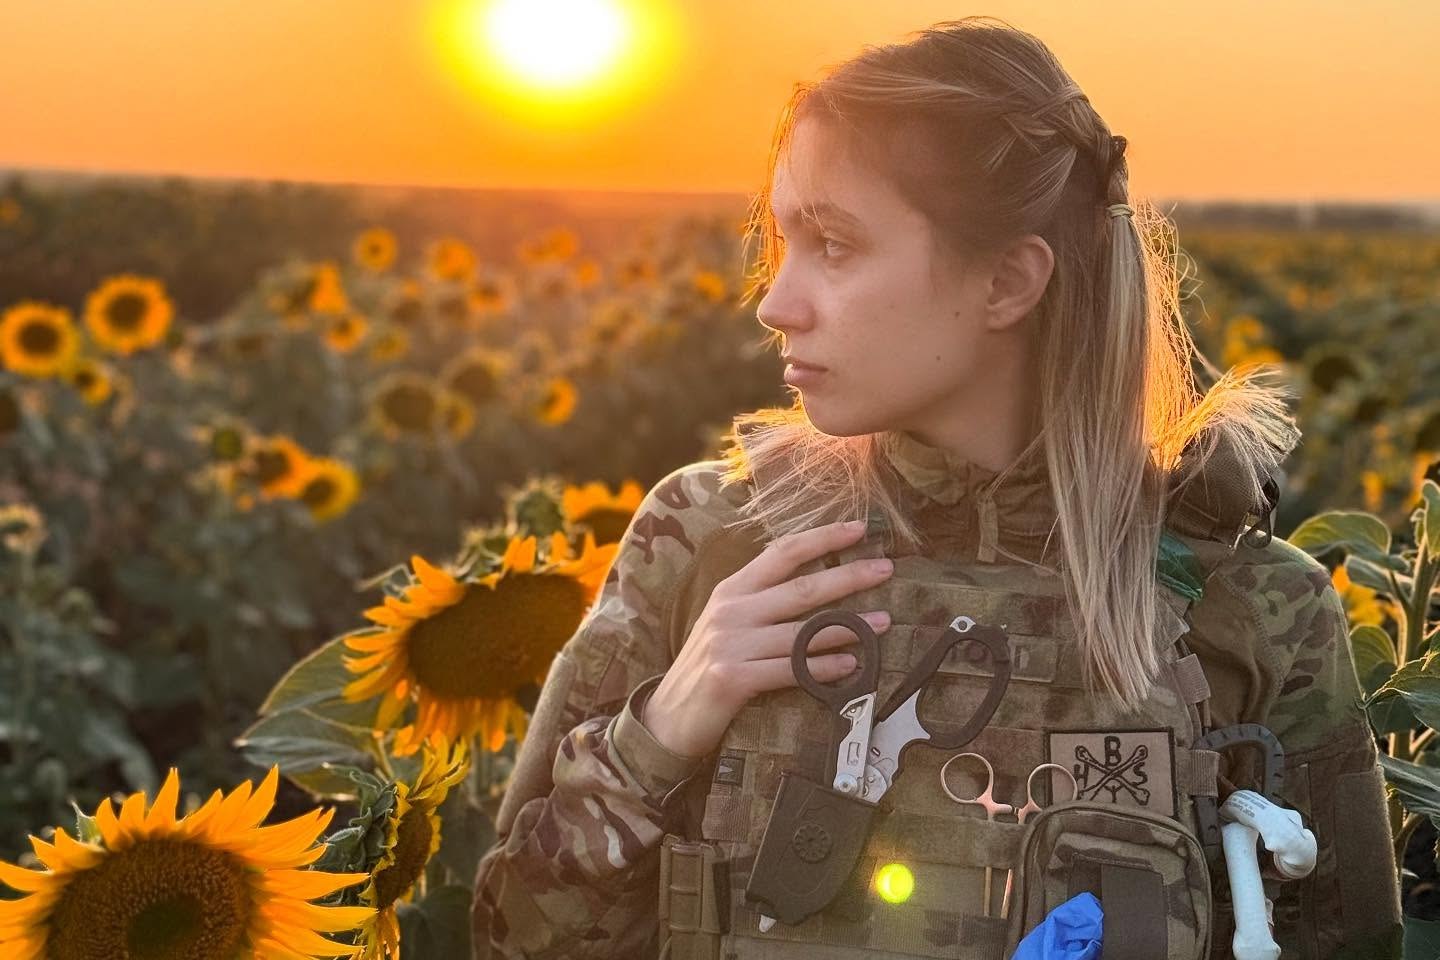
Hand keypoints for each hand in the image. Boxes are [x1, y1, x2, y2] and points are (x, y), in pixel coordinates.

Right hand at [641, 519, 893, 758]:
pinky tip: (852, 664)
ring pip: (802, 631)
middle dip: (848, 576)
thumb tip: (819, 584)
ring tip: (884, 622)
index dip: (821, 538)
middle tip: (886, 569)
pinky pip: (791, 669)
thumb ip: (762, 603)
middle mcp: (731, 611)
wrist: (667, 718)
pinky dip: (825, 667)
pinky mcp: (732, 678)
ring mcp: (730, 644)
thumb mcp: (728, 624)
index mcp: (731, 589)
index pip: (781, 553)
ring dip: (849, 626)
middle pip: (801, 587)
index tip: (858, 529)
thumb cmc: (708, 667)